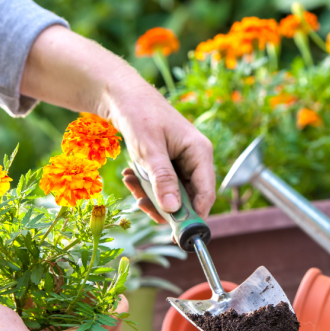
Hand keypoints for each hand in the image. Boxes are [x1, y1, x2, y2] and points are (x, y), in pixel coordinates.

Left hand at [116, 94, 215, 223]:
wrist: (123, 96)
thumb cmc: (139, 115)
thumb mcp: (149, 150)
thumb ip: (163, 179)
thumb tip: (173, 209)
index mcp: (200, 152)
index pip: (206, 193)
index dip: (194, 216)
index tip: (177, 234)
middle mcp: (196, 159)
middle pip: (189, 198)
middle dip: (163, 205)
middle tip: (140, 204)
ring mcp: (183, 163)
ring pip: (172, 194)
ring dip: (150, 195)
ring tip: (129, 180)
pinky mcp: (170, 164)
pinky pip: (162, 186)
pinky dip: (146, 186)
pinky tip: (130, 175)